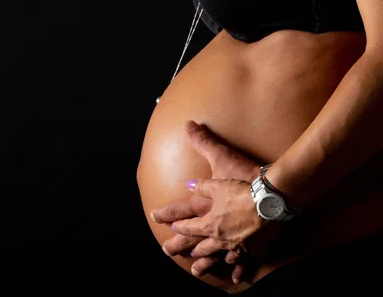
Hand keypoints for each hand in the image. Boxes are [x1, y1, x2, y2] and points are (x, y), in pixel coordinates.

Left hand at [151, 120, 263, 281]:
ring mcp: (235, 244)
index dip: (170, 218)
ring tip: (197, 270)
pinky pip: (244, 262)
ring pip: (216, 255)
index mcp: (208, 217)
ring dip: (205, 262)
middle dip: (181, 246)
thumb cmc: (245, 182)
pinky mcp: (253, 248)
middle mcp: (218, 234)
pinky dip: (239, 269)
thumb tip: (188, 154)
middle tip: (168, 250)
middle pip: (196, 242)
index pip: (184, 219)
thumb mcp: (220, 166)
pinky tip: (236, 277)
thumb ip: (202, 162)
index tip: (158, 220)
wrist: (273, 198)